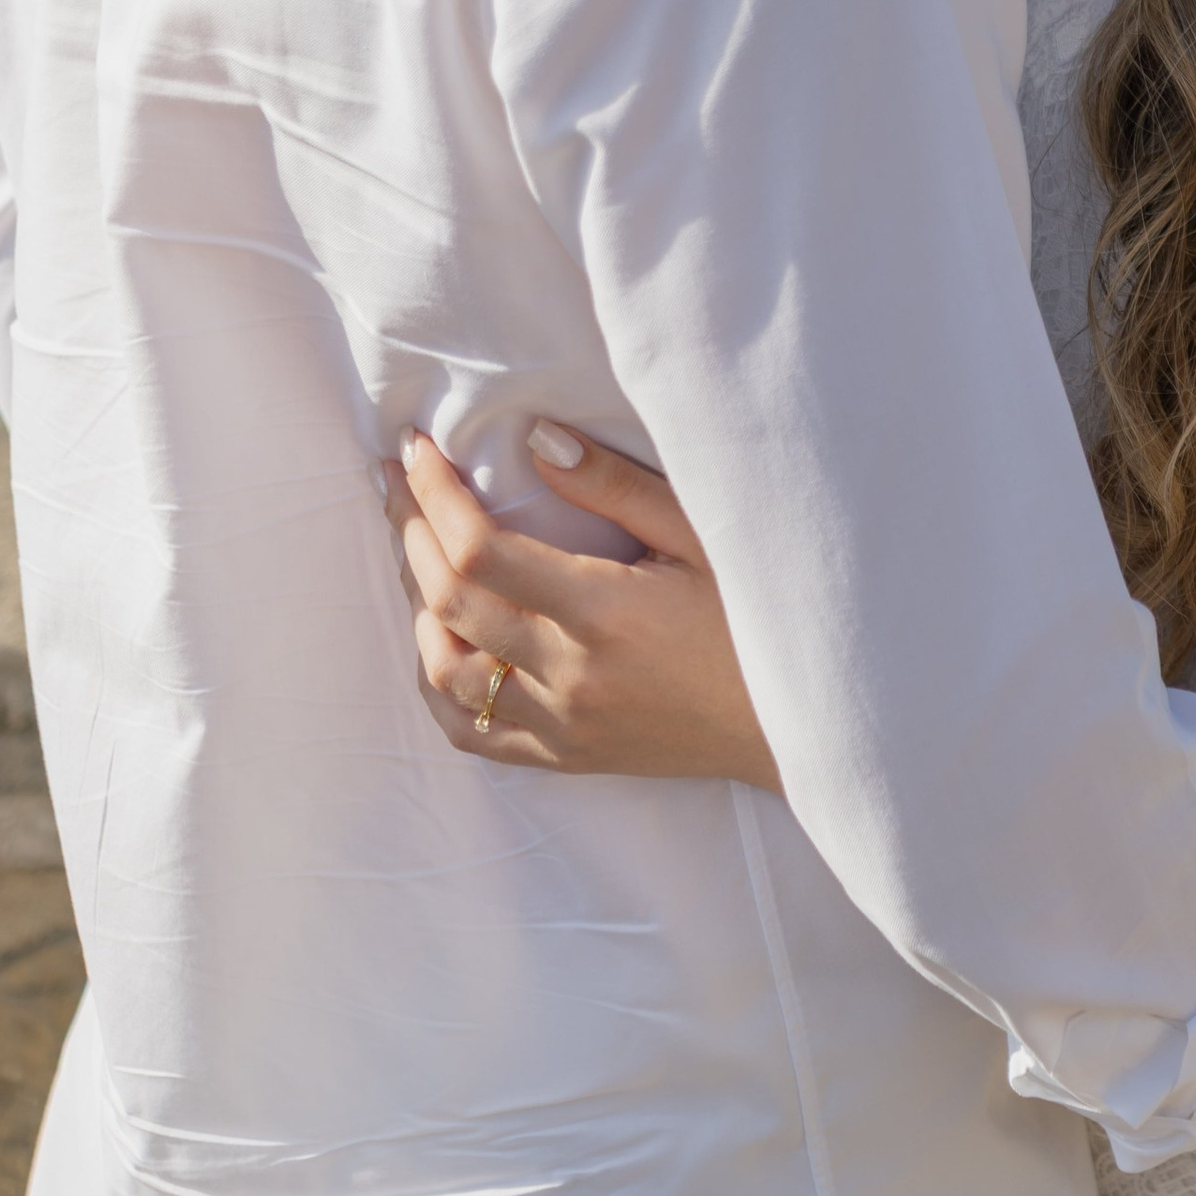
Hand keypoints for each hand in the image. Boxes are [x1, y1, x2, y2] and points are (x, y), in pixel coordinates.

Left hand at [384, 418, 779, 788]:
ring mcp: (562, 726)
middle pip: (449, 603)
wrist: (798, 727)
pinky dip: (439, 685)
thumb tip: (535, 439)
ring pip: (446, 673)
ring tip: (416, 549)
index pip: (480, 552)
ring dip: (417, 606)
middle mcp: (569, 676)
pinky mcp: (567, 756)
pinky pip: (473, 733)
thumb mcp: (701, 535)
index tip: (415, 448)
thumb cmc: (757, 617)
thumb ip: (615, 487)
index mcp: (602, 613)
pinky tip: (440, 639)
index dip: (434, 495)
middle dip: (410, 530)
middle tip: (397, 479)